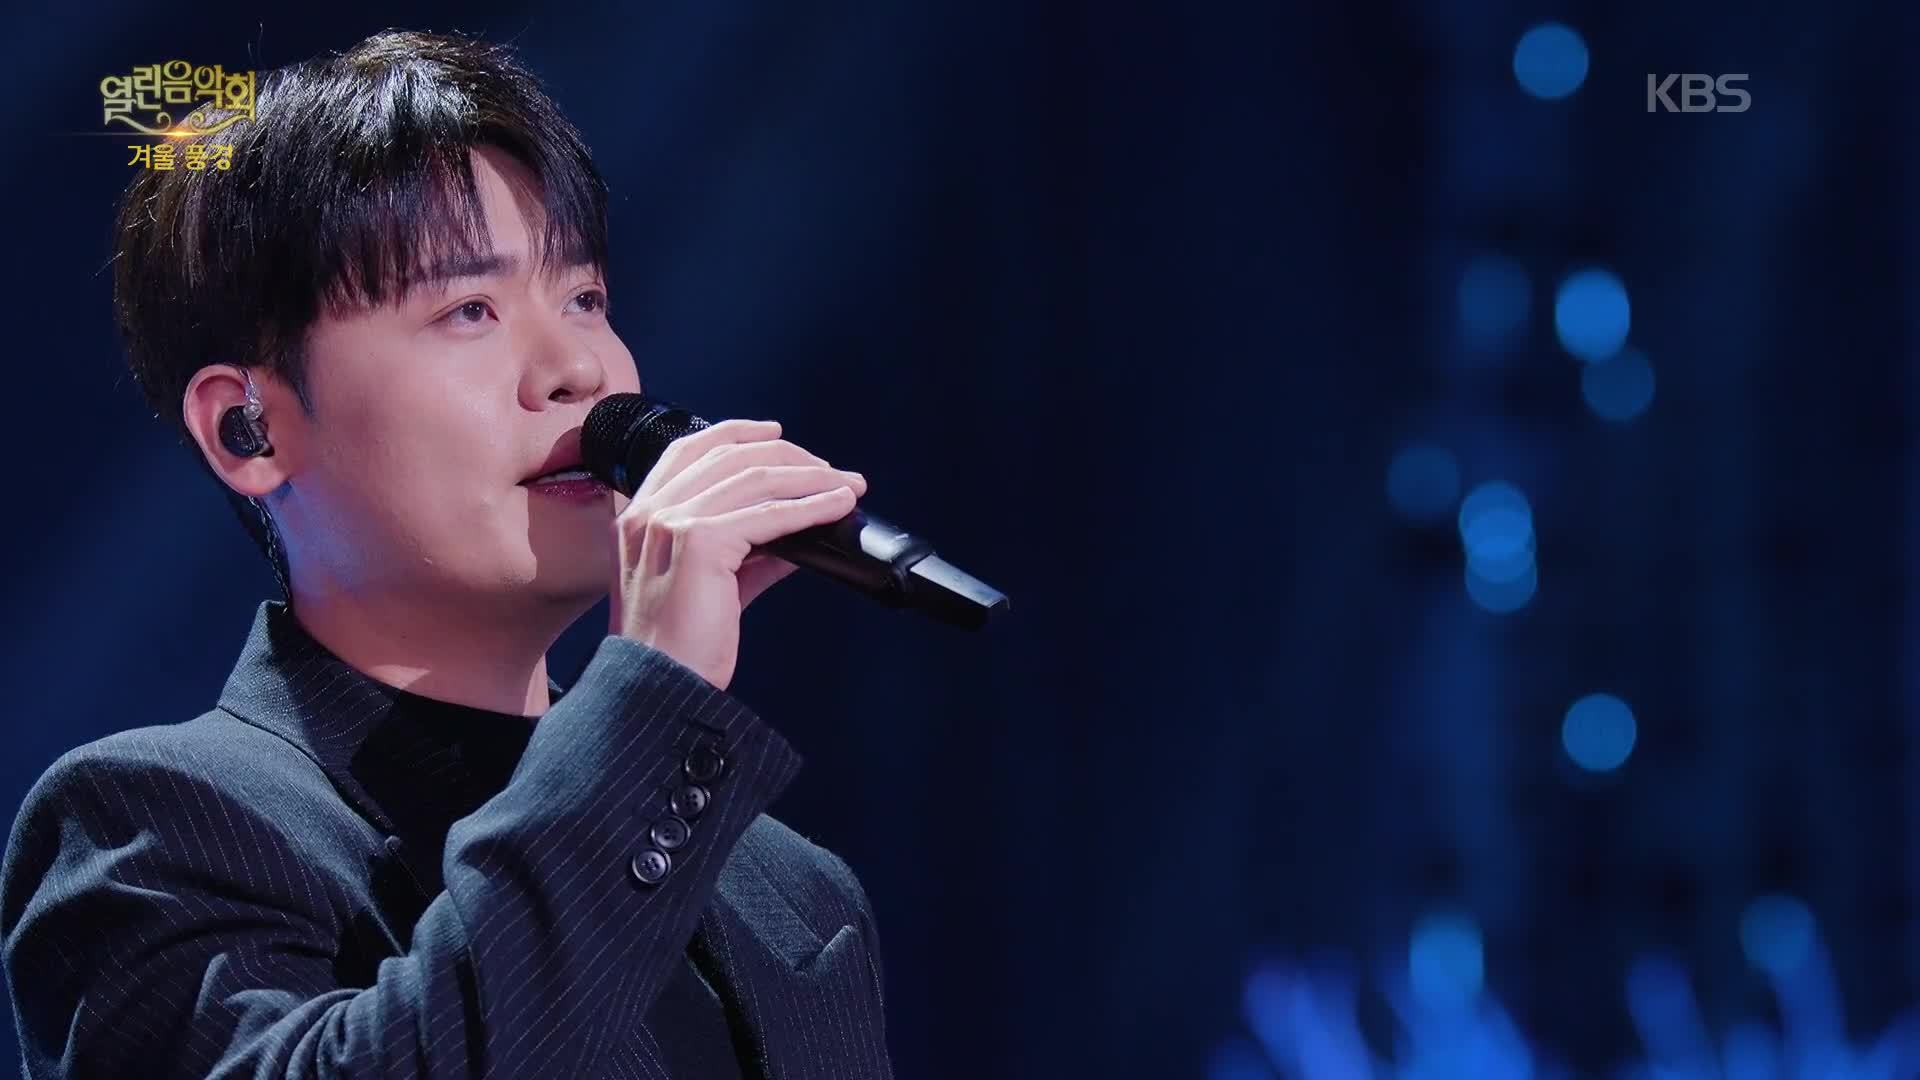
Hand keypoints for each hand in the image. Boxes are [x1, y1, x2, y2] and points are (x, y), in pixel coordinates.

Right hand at [607, 418, 867, 689]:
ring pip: (754, 479)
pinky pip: (769, 514)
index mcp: (638, 516)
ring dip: (811, 478)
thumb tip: (799, 529)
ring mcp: (669, 523)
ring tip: (846, 486)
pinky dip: (810, 507)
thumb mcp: (711, 583)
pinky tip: (837, 506)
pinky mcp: (698, 543)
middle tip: (831, 471)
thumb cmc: (676, 647)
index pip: (689, 451)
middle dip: (789, 457)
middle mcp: (648, 512)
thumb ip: (749, 551)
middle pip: (729, 456)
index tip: (776, 433)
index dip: (737, 433)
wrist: (657, 687)